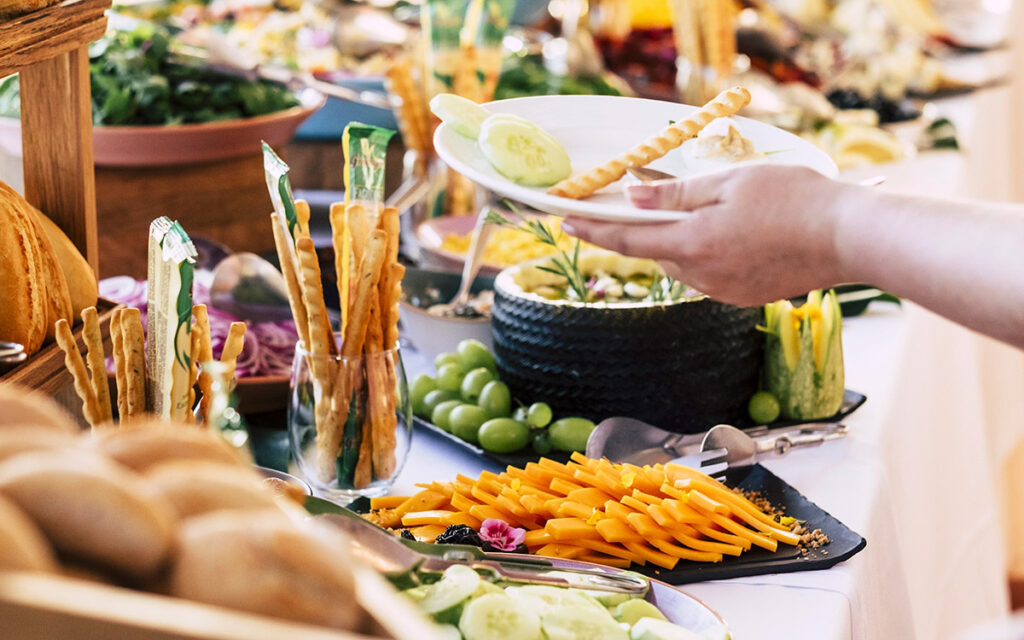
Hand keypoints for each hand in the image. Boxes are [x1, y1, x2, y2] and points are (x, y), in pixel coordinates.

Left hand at [561, 164, 856, 305]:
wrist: (847, 238)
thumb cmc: (794, 199)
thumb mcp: (729, 183)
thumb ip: (676, 195)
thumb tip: (633, 197)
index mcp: (694, 244)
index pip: (629, 238)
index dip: (595, 228)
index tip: (566, 220)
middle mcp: (702, 275)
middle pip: (656, 252)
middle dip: (646, 229)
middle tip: (643, 202)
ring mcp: (723, 291)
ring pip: (682, 264)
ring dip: (679, 242)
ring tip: (704, 213)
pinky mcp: (742, 297)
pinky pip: (707, 275)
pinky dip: (705, 254)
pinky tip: (731, 235)